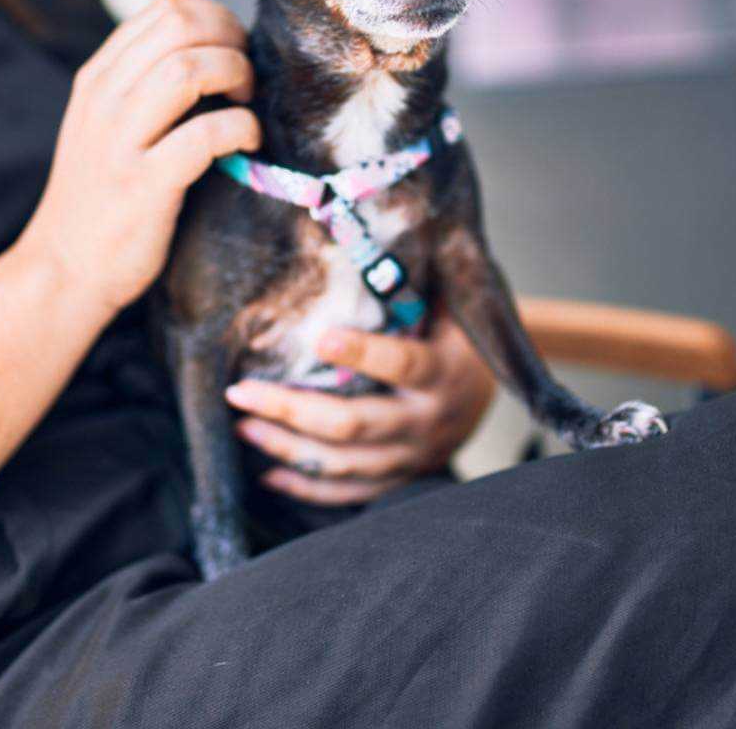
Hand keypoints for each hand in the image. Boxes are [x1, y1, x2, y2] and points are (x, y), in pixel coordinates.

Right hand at [13, 0, 258, 314]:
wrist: (62, 271)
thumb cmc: (99, 199)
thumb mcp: (104, 128)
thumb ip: (141, 87)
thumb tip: (211, 53)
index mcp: (97, 80)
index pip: (163, 12)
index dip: (215, 20)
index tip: (235, 50)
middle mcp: (103, 101)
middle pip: (180, 27)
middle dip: (231, 40)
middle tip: (247, 76)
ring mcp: (120, 142)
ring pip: (189, 69)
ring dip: (236, 75)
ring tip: (248, 103)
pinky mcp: (143, 185)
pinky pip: (204, 134)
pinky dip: (240, 128)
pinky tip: (247, 142)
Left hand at [225, 312, 494, 504]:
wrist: (495, 385)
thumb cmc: (455, 331)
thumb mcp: (447, 305)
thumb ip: (409, 287)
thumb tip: (358, 242)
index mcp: (444, 372)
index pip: (401, 364)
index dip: (362, 353)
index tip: (320, 336)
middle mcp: (429, 422)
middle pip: (354, 424)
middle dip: (290, 408)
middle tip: (240, 391)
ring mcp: (414, 456)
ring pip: (344, 464)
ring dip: (287, 447)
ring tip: (245, 424)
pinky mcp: (401, 477)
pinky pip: (351, 494)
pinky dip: (308, 487)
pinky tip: (268, 472)